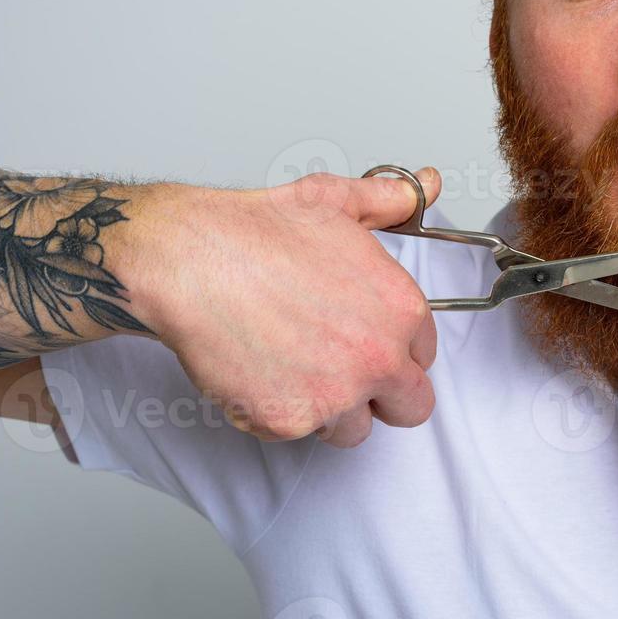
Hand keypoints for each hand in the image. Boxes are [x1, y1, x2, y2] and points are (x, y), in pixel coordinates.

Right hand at [121, 168, 442, 446]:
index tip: (366, 339)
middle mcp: (378, 358)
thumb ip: (392, 201)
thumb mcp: (336, 201)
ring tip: (294, 364)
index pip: (424, 354)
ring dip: (331, 409)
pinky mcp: (287, 421)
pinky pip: (297, 434)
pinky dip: (279, 411)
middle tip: (343, 369)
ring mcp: (335, 396)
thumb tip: (429, 185)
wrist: (188, 261)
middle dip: (383, 395)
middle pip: (410, 407)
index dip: (395, 348)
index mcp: (401, 310)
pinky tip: (260, 370)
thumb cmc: (255, 232)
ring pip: (353, 429)